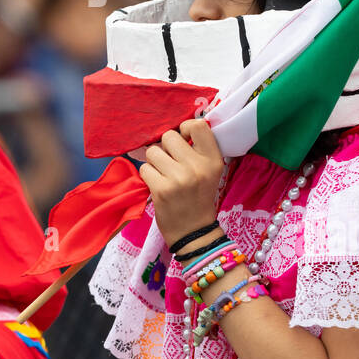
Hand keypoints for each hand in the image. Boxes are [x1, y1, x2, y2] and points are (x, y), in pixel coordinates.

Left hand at [140, 119, 224, 249]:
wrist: (194, 233)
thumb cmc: (198, 198)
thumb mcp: (209, 172)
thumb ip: (197, 150)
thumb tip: (175, 128)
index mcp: (213, 160)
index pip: (198, 125)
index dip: (185, 128)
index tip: (183, 141)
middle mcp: (198, 166)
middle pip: (169, 136)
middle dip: (164, 147)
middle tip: (169, 163)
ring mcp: (179, 178)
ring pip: (153, 151)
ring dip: (153, 162)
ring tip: (163, 175)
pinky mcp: (162, 189)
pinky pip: (144, 168)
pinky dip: (147, 176)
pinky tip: (157, 185)